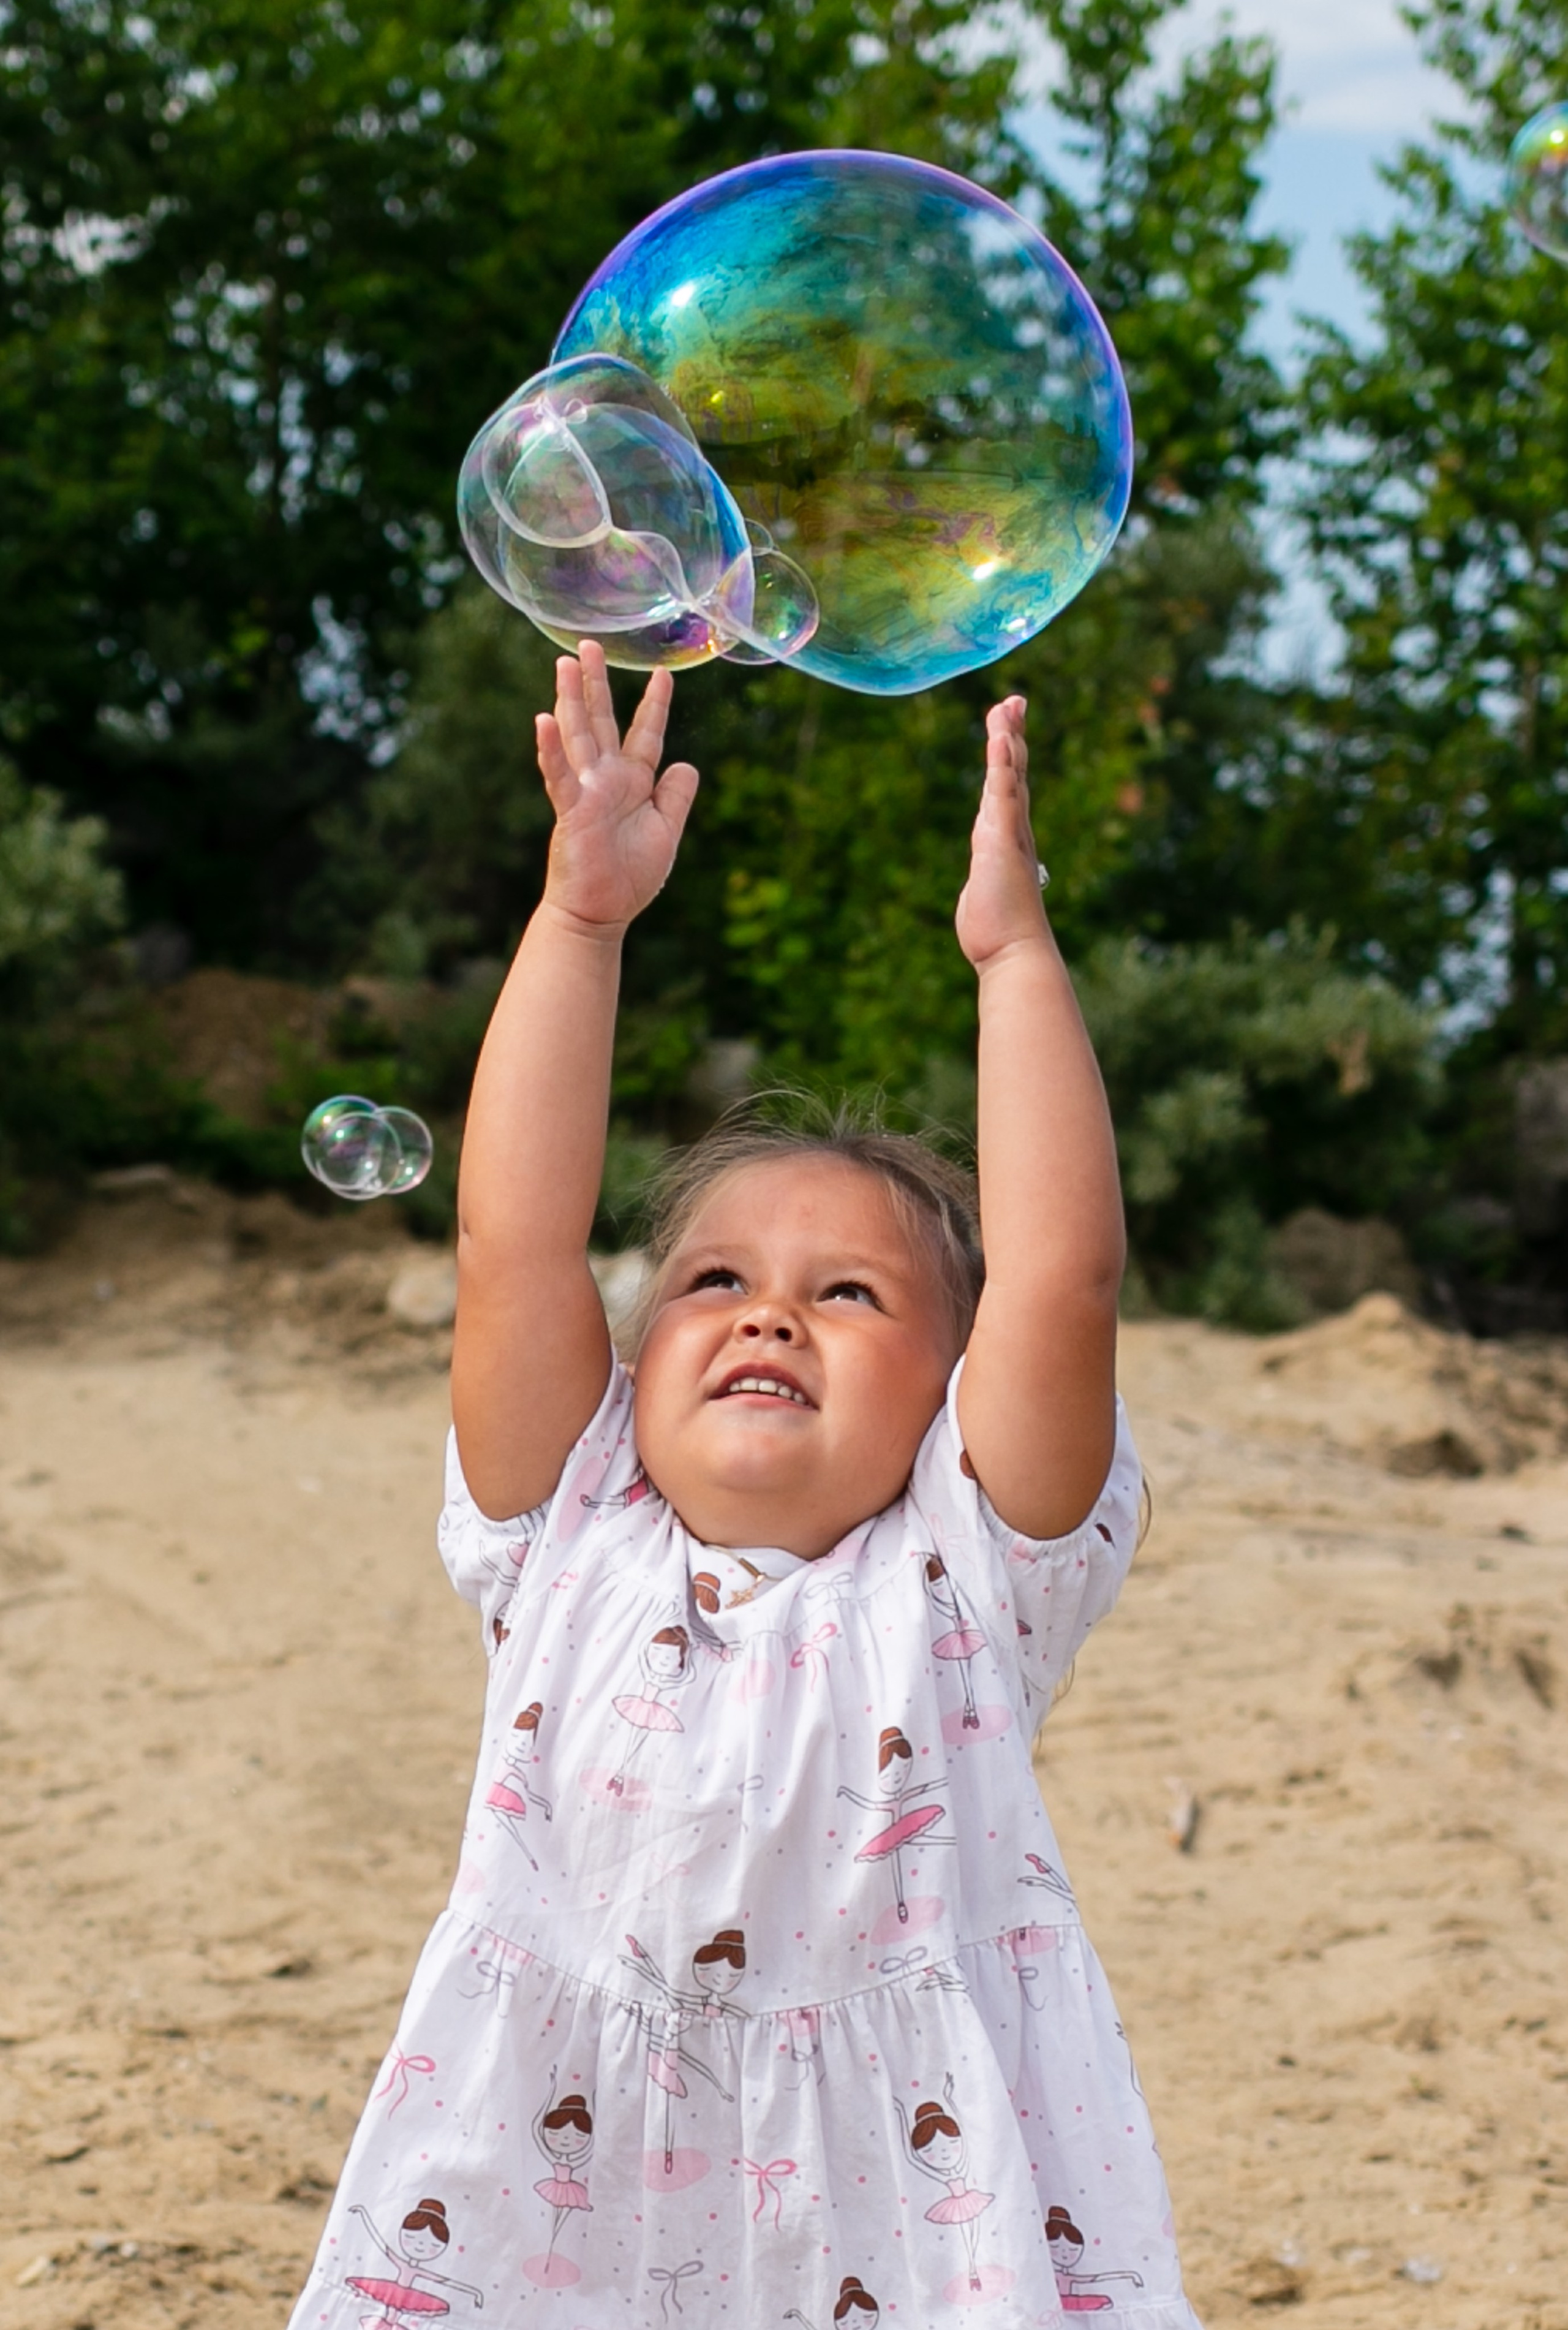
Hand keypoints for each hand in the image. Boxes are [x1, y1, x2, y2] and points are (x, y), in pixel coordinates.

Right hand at [535, 642, 699, 932]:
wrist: (601, 912)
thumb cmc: (630, 876)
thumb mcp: (666, 831)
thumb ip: (675, 797)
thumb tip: (688, 763)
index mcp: (632, 782)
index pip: (644, 734)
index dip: (653, 705)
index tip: (662, 674)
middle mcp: (606, 779)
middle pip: (601, 721)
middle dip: (595, 683)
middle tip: (588, 645)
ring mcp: (585, 791)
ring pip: (577, 736)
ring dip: (570, 700)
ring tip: (563, 664)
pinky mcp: (570, 810)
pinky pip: (559, 774)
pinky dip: (551, 749)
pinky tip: (542, 720)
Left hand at [954, 696, 1047, 970]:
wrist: (1013, 951)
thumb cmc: (998, 929)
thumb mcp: (987, 891)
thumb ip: (988, 876)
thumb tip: (988, 882)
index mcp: (1006, 839)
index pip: (1007, 788)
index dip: (1007, 757)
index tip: (1005, 728)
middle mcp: (1012, 830)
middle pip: (1012, 770)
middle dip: (1011, 733)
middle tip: (1012, 701)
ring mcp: (1010, 832)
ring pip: (1010, 774)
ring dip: (1007, 737)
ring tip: (1005, 706)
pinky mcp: (1003, 839)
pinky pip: (1003, 793)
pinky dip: (1002, 763)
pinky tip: (1000, 738)